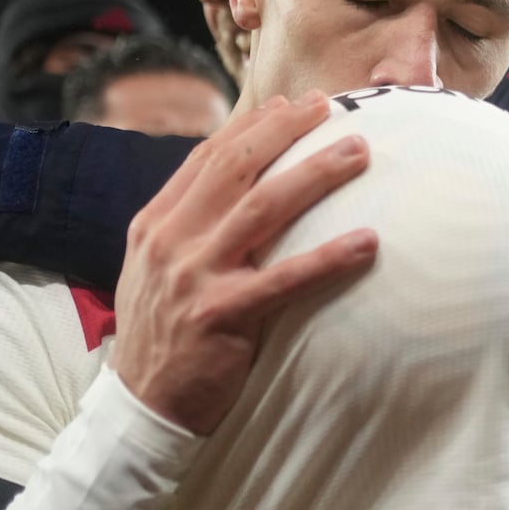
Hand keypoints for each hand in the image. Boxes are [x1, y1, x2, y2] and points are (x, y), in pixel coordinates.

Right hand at [115, 91, 377, 434]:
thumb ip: (189, 226)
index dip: (253, 126)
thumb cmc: (163, 335)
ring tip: (358, 152)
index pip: (208, 158)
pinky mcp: (222, 315)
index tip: (291, 104)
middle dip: (286, 130)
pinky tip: (368, 242)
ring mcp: (194, 275)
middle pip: (236, 166)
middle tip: (332, 108)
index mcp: (156, 223)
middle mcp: (172, 240)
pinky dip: (329, 257)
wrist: (140, 405)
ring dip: (316, 173)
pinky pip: (286, 278)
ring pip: (264, 208)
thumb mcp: (156, 269)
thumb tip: (235, 188)